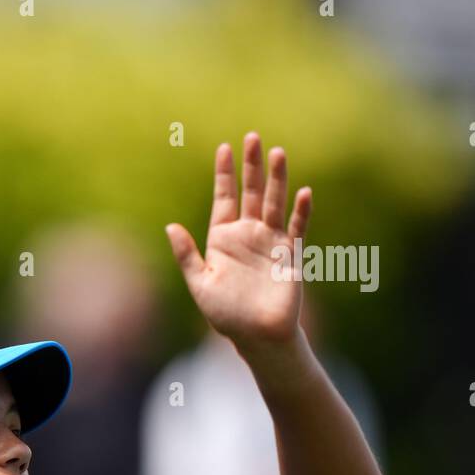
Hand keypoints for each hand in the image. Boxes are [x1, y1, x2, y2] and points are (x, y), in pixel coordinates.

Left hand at [165, 132, 312, 352]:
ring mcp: (271, 242)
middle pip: (250, 192)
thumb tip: (170, 226)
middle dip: (251, 166)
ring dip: (276, 179)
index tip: (224, 148)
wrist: (257, 336)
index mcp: (223, 239)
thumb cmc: (226, 314)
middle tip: (252, 137)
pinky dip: (301, 212)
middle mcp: (248, 235)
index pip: (224, 199)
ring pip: (274, 203)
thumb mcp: (200, 283)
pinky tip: (304, 193)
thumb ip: (187, 255)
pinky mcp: (291, 254)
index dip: (225, 174)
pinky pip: (298, 228)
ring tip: (277, 152)